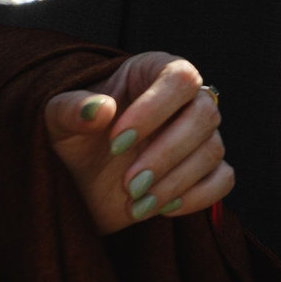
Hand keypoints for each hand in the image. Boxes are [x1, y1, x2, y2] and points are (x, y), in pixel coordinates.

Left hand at [44, 55, 230, 233]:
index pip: (180, 78)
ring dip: (175, 182)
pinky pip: (222, 180)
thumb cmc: (73, 136)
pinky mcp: (204, 170)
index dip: (155, 108)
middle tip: (128, 184)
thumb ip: (71, 109)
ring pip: (213, 150)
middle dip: (167, 154)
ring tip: (135, 204)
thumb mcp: (57, 119)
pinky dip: (197, 197)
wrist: (78, 178)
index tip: (116, 142)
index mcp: (154, 73)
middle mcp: (185, 101)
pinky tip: (160, 208)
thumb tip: (99, 109)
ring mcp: (198, 136)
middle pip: (205, 115)